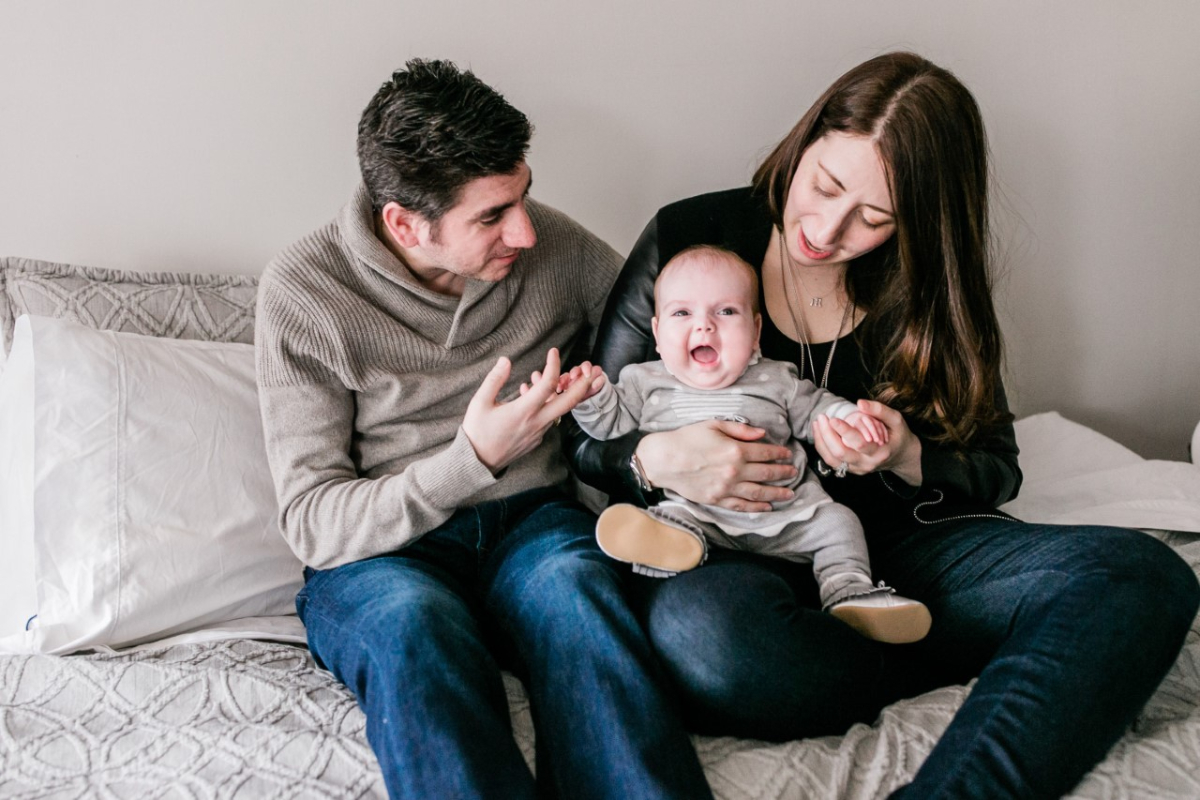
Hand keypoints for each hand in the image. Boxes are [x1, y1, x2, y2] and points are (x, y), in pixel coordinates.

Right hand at [464, 348, 594, 471]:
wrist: (477, 463)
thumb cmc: (477, 432)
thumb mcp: (480, 403)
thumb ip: (495, 379)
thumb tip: (506, 360)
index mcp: (523, 411)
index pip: (548, 384)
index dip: (554, 365)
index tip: (553, 352)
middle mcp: (536, 422)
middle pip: (569, 402)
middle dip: (583, 385)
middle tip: (591, 371)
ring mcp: (539, 433)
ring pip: (560, 411)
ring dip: (565, 394)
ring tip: (561, 378)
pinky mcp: (536, 440)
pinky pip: (549, 419)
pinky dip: (550, 405)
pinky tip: (536, 396)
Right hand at [636, 420, 797, 512]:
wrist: (664, 459)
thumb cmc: (687, 439)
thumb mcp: (714, 425)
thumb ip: (740, 429)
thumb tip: (762, 433)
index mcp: (736, 450)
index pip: (766, 452)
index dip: (780, 453)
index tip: (788, 454)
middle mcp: (735, 471)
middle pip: (767, 474)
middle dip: (783, 473)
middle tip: (793, 473)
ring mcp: (726, 488)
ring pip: (759, 493)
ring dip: (777, 493)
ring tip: (789, 493)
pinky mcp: (717, 499)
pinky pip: (742, 506)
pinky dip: (757, 508)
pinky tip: (767, 507)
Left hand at [811, 399, 922, 485]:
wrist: (901, 456)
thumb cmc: (898, 435)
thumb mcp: (896, 420)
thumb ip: (880, 410)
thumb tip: (860, 403)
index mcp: (880, 452)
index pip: (859, 444)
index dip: (844, 431)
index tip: (833, 419)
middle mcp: (867, 463)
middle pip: (840, 453)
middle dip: (827, 435)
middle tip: (821, 417)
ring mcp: (857, 469)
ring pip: (832, 460)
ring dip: (821, 441)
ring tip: (817, 423)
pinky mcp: (850, 469)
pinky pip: (831, 461)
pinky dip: (822, 447)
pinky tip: (820, 432)